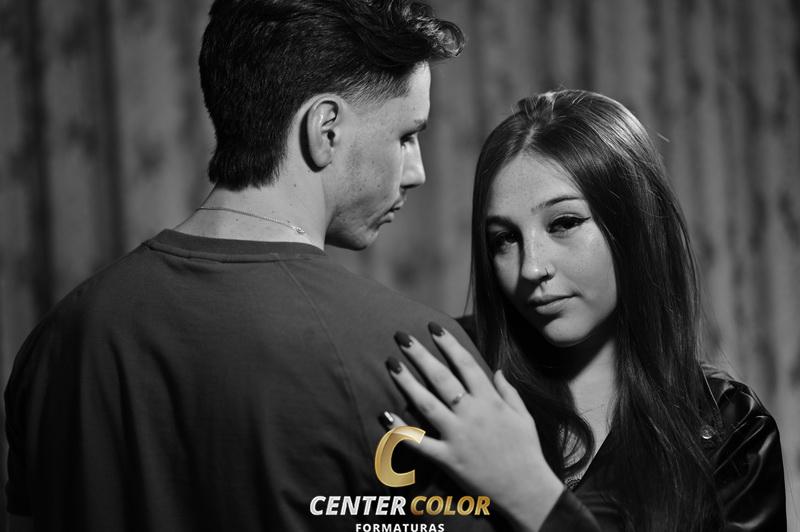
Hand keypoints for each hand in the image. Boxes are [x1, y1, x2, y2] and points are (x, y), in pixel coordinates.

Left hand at [384, 323, 563, 531]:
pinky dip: (400, 430)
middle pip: (441, 378)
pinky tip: (384, 414)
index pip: (465, 364)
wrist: (527, 491)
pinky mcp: (448, 458)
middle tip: (401, 336)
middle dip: (420, 355)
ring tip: (391, 363)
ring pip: (426, 404)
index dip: (448, 344)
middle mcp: (472, 414)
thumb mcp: (522, 416)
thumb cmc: (527, 452)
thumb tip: (496, 369)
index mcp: (490, 401)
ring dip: (406, 382)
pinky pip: (419, 443)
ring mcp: (458, 436)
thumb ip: (508, 391)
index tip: (433, 328)